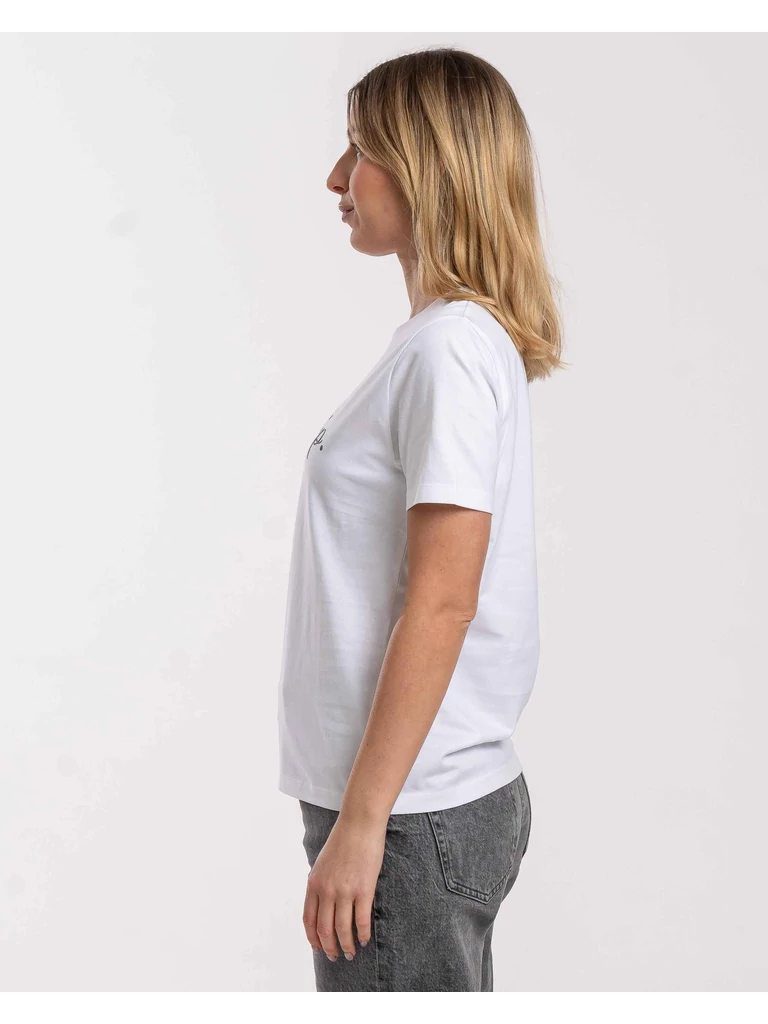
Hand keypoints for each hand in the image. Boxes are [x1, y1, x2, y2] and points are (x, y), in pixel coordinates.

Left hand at [303, 815, 386, 960]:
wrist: (359, 823)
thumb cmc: (343, 840)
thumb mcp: (323, 863)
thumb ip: (321, 884)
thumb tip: (323, 904)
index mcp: (313, 883)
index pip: (308, 920)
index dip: (313, 938)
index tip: (318, 948)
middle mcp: (326, 890)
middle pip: (324, 929)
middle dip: (329, 947)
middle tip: (335, 956)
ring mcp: (344, 891)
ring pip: (343, 930)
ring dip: (347, 945)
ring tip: (352, 953)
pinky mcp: (364, 889)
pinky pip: (362, 920)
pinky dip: (363, 934)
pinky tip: (365, 939)